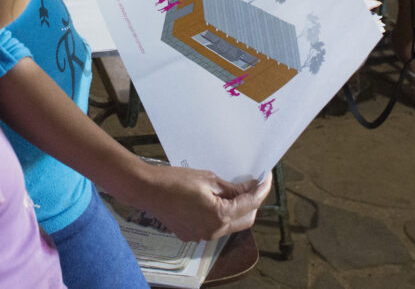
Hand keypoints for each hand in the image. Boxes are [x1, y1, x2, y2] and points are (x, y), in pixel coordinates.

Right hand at [141, 165, 272, 241]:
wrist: (148, 190)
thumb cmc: (176, 180)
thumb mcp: (209, 179)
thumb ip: (232, 188)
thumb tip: (250, 188)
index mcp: (220, 215)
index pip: (251, 203)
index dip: (262, 189)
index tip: (266, 178)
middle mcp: (214, 231)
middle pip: (246, 219)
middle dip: (253, 202)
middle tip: (252, 184)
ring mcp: (202, 235)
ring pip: (230, 224)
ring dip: (237, 209)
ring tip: (234, 190)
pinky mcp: (192, 235)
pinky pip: (215, 227)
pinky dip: (220, 215)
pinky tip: (215, 200)